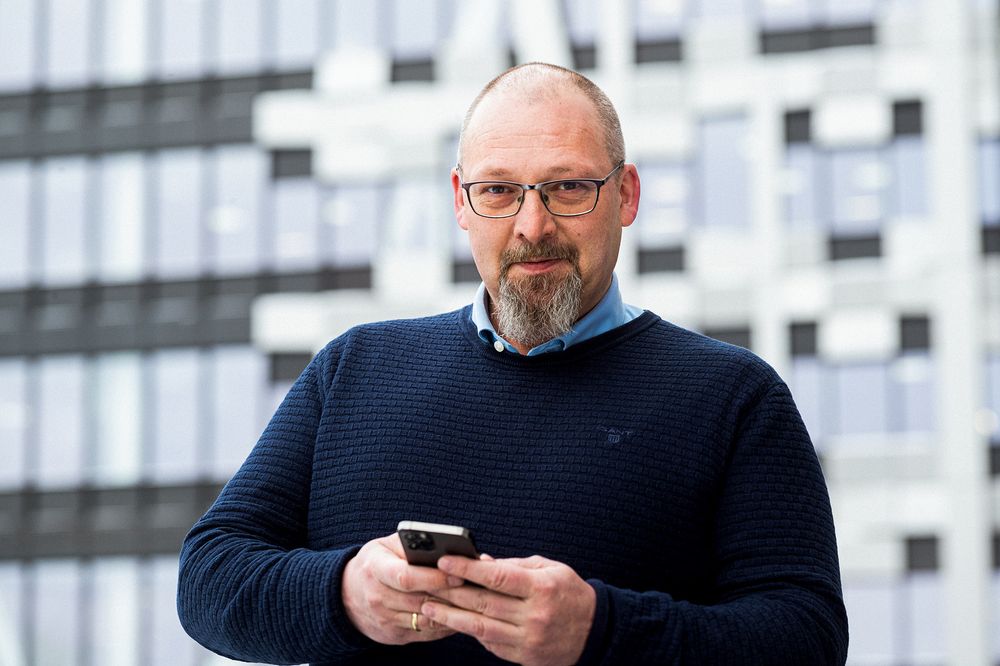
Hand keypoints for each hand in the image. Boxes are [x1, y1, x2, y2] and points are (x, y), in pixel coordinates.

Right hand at [341, 534, 461, 644]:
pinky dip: (446, 626)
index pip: (406, 577)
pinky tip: (461, 616)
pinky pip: (426, 634)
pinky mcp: (393, 636)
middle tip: (476, 589)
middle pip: (419, 601)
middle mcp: (377, 597)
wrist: (347, 594)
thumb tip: (450, 548)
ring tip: (473, 602)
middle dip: (451, 596)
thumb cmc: (377, 562)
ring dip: (452, 613)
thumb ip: (414, 544)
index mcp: (375, 568)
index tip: (458, 575)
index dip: (434, 578)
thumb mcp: (387, 545)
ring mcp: (384, 620)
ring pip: (426, 620)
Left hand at [421, 554, 595, 665]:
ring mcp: (528, 639)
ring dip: (451, 616)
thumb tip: (479, 562)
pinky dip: (470, 631)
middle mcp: (534, 615)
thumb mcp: (550, 569)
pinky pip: (490, 643)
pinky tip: (453, 622)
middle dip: (451, 592)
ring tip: (428, 607)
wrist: (596, 632)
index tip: (443, 560)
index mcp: (542, 588)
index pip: (497, 576)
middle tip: (425, 583)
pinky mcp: (524, 656)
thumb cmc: (569, 593)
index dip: (467, 568)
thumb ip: (515, 566)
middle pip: (484, 602)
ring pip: (481, 627)